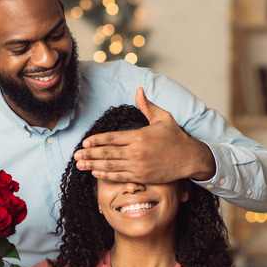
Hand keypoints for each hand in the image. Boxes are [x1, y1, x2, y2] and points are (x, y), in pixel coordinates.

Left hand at [74, 88, 215, 183]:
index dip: (97, 140)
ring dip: (93, 165)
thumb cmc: (176, 137)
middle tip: (76, 155)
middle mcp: (136, 152)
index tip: (85, 142)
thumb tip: (139, 89)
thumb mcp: (163, 118)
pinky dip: (105, 175)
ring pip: (110, 166)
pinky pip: (119, 176)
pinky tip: (95, 173)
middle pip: (107, 153)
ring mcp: (138, 166)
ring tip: (80, 164)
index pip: (112, 138)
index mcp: (139, 136)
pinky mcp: (141, 176)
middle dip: (89, 154)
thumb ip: (147, 106)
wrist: (190, 158)